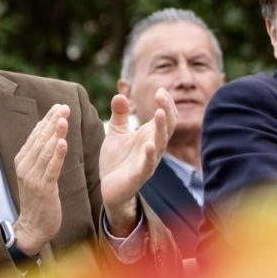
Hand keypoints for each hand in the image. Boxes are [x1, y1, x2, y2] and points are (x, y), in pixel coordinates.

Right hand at [12, 104, 69, 256]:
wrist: (33, 227)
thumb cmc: (38, 199)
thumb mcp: (35, 174)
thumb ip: (41, 155)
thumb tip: (49, 135)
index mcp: (22, 160)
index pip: (35, 135)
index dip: (47, 120)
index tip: (59, 106)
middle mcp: (25, 166)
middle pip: (40, 140)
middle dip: (52, 122)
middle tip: (64, 107)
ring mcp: (33, 178)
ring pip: (45, 151)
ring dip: (55, 133)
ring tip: (64, 119)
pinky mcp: (43, 188)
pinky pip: (51, 168)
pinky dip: (57, 155)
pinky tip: (63, 142)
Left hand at [100, 88, 176, 235]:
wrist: (109, 188)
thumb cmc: (117, 160)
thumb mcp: (116, 133)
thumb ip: (120, 115)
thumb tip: (119, 94)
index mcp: (150, 135)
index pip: (166, 116)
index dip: (165, 103)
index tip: (159, 90)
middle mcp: (154, 147)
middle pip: (167, 126)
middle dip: (166, 110)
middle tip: (161, 95)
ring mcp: (148, 161)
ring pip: (160, 143)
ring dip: (161, 128)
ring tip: (159, 113)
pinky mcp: (139, 175)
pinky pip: (148, 165)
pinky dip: (150, 155)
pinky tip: (149, 145)